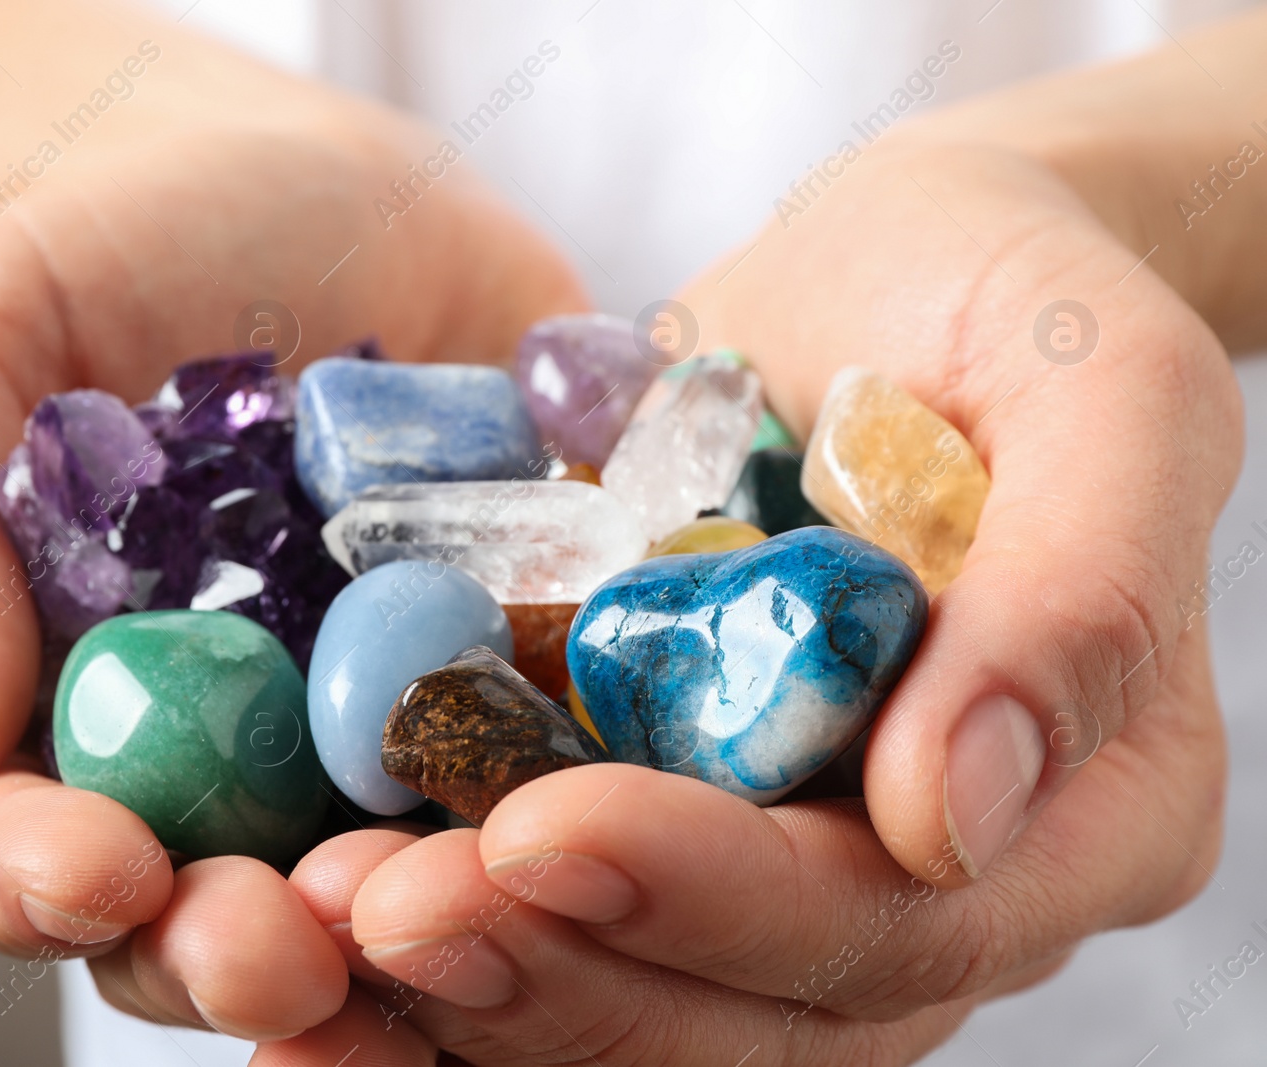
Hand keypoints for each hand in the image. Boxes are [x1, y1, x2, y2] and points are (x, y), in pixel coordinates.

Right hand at [0, 87, 582, 1036]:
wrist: (318, 181)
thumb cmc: (112, 251)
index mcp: (75, 716)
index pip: (25, 856)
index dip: (45, 887)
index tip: (101, 868)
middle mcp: (233, 759)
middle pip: (222, 913)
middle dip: (246, 949)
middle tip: (288, 937)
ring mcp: (388, 725)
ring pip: (400, 875)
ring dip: (423, 911)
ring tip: (448, 883)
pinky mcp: (523, 663)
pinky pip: (557, 746)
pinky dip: (575, 775)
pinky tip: (594, 774)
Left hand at [251, 137, 1239, 1064]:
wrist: (897, 273)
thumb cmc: (1025, 300)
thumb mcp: (1111, 387)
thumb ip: (1080, 595)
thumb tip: (957, 812)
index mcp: (1079, 815)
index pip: (897, 923)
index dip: (719, 899)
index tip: (546, 831)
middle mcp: (923, 877)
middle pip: (745, 1012)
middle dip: (553, 967)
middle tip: (380, 907)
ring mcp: (776, 851)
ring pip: (627, 996)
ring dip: (463, 979)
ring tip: (310, 918)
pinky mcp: (653, 795)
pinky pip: (543, 905)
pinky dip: (430, 924)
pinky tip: (307, 902)